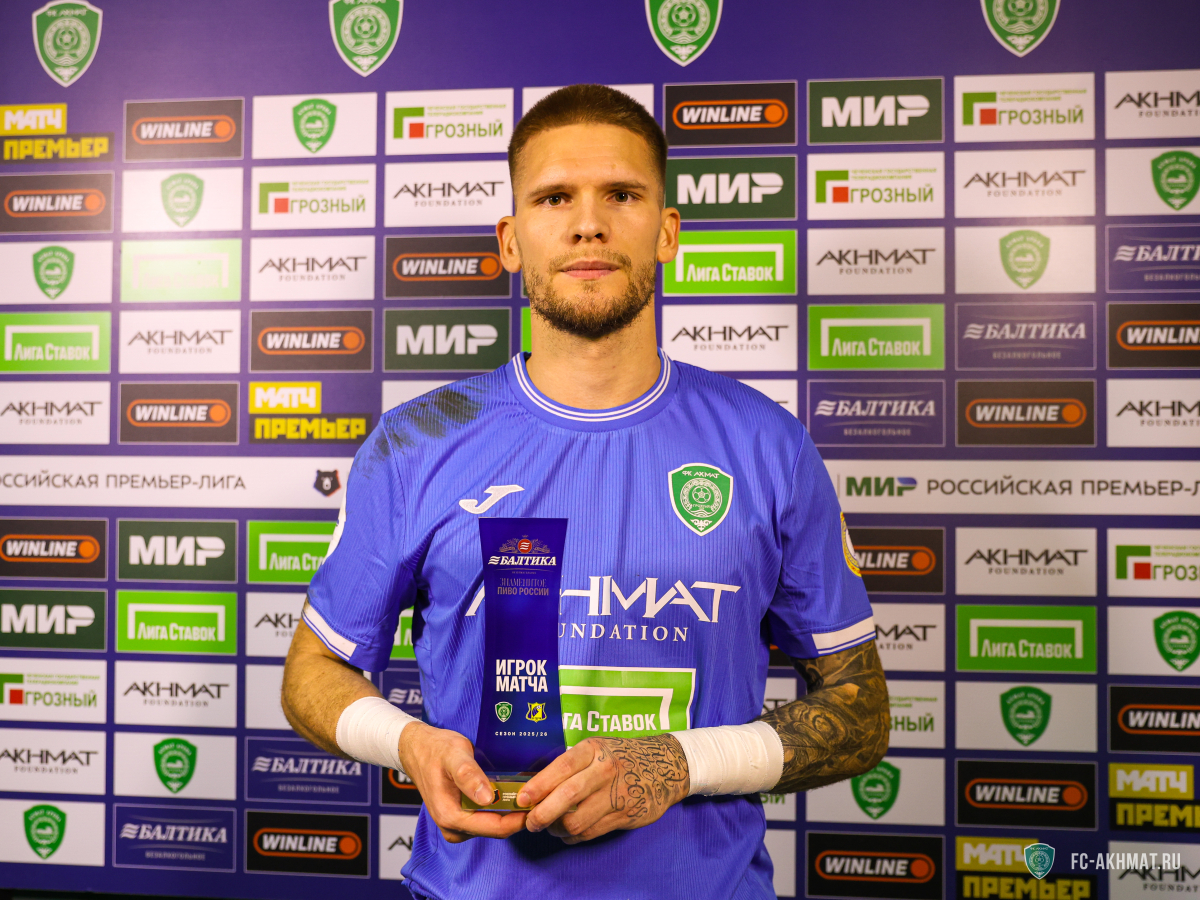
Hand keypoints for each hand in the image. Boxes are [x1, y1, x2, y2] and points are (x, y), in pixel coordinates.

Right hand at [397, 721, 526, 842]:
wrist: (417, 749)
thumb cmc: (435, 749)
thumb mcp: (454, 755)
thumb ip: (469, 776)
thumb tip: (488, 799)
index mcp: (450, 815)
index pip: (493, 828)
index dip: (518, 820)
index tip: (538, 806)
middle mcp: (452, 827)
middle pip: (495, 830)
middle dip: (517, 817)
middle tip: (539, 798)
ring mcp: (455, 825)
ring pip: (492, 826)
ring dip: (510, 814)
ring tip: (528, 794)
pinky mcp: (459, 818)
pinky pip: (485, 820)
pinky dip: (500, 810)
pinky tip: (511, 794)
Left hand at [517, 735, 689, 843]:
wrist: (664, 766)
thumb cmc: (620, 757)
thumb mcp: (597, 750)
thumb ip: (570, 767)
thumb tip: (534, 788)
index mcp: (594, 750)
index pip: (562, 766)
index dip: (539, 784)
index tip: (522, 799)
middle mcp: (605, 770)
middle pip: (568, 795)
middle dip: (543, 813)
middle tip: (531, 823)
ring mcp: (618, 794)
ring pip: (578, 820)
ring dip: (558, 828)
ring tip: (551, 827)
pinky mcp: (626, 815)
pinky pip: (591, 832)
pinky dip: (574, 836)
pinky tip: (568, 833)